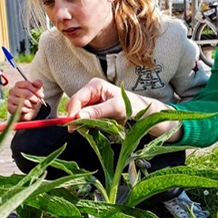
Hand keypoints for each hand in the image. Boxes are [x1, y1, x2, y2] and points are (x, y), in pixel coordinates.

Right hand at [7, 79, 44, 120]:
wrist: (29, 111)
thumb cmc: (32, 99)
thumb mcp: (37, 90)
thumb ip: (38, 84)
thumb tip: (39, 83)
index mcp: (19, 84)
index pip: (27, 84)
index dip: (35, 90)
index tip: (41, 95)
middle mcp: (12, 90)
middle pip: (26, 93)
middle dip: (34, 98)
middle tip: (36, 101)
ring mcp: (10, 99)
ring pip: (24, 101)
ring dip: (31, 105)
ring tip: (31, 105)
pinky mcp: (10, 107)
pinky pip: (21, 109)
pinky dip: (27, 110)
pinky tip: (27, 110)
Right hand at [66, 78, 181, 139]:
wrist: (145, 113)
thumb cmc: (134, 106)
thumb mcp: (116, 108)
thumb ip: (97, 112)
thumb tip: (78, 116)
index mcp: (95, 86)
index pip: (76, 99)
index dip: (71, 112)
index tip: (72, 126)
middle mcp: (92, 92)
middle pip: (75, 107)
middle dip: (75, 119)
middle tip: (78, 131)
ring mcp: (93, 103)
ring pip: (78, 115)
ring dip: (82, 124)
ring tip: (90, 130)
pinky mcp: (95, 112)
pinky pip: (85, 120)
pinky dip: (87, 126)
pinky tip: (93, 130)